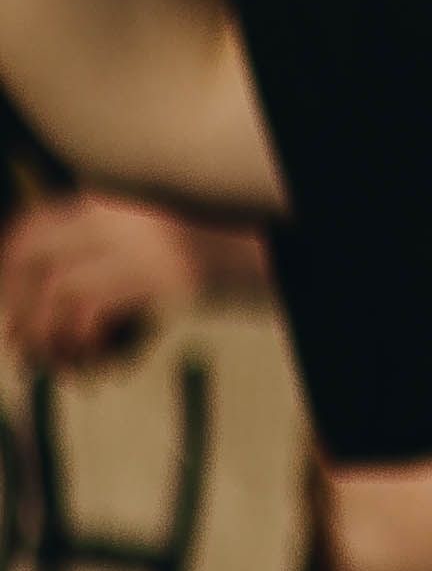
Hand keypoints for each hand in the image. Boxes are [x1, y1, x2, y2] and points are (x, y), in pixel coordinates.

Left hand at [5, 191, 243, 369]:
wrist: (266, 259)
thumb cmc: (205, 262)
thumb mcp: (141, 250)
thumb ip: (98, 259)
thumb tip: (40, 301)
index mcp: (108, 205)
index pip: (31, 228)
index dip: (9, 272)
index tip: (11, 309)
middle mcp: (116, 217)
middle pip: (32, 259)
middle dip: (20, 309)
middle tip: (27, 347)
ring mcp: (138, 244)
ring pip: (57, 292)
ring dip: (51, 338)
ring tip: (64, 365)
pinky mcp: (159, 275)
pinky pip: (94, 310)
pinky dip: (86, 342)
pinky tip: (98, 358)